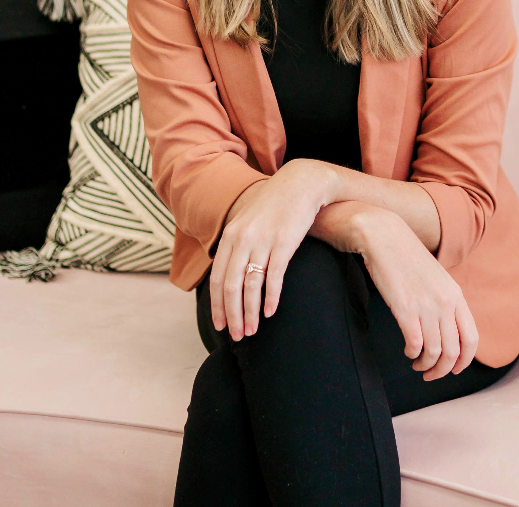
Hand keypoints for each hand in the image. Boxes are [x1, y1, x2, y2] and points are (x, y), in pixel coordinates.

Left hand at [209, 159, 335, 341]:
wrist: (301, 183)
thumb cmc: (276, 206)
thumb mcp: (249, 222)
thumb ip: (238, 245)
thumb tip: (230, 275)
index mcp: (231, 235)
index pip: (216, 278)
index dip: (216, 306)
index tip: (220, 326)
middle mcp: (242, 238)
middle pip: (230, 286)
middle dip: (231, 315)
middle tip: (236, 336)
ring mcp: (262, 240)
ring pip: (249, 286)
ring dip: (249, 312)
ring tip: (252, 331)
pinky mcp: (283, 242)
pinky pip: (273, 276)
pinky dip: (270, 298)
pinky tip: (269, 312)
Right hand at [356, 208, 478, 380]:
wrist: (385, 237)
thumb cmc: (407, 258)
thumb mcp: (437, 278)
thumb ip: (446, 302)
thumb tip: (448, 331)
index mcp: (456, 295)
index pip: (471, 338)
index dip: (464, 361)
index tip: (454, 369)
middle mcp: (445, 302)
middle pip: (453, 351)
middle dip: (443, 370)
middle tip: (431, 375)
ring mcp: (426, 306)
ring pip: (434, 352)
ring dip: (426, 366)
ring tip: (418, 364)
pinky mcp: (404, 309)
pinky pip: (415, 344)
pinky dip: (412, 353)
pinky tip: (408, 350)